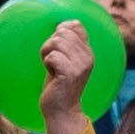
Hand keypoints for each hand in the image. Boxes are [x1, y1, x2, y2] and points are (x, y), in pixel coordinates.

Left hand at [36, 16, 95, 132]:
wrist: (62, 111)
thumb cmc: (59, 84)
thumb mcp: (66, 60)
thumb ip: (68, 42)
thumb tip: (67, 23)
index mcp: (88, 52)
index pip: (76, 26)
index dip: (60, 32)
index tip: (57, 49)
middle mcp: (87, 57)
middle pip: (62, 32)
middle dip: (50, 44)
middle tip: (52, 61)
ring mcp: (80, 65)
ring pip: (56, 42)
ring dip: (47, 53)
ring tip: (51, 67)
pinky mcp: (70, 73)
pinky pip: (52, 56)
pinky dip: (47, 63)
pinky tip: (51, 74)